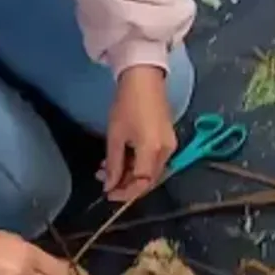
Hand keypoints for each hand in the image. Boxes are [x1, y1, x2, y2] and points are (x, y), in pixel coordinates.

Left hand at [104, 65, 176, 201]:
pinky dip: (138, 165)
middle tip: (105, 182)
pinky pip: (154, 161)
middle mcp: (166, 152)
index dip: (125, 193)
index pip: (141, 183)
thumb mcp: (115, 136)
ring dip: (131, 175)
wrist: (144, 79)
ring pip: (151, 172)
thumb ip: (113, 164)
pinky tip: (123, 159)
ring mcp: (170, 146)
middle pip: (148, 180)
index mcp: (152, 150)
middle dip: (126, 185)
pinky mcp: (168, 140)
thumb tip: (110, 185)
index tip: (108, 194)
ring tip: (108, 169)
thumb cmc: (127, 104)